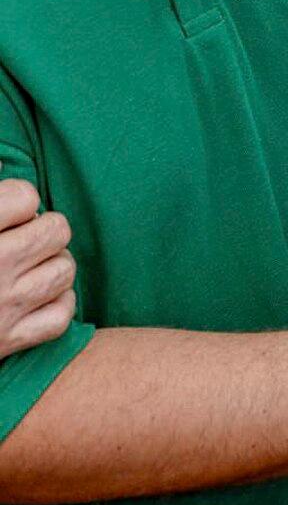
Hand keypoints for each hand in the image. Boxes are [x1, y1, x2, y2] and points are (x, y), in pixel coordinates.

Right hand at [0, 177, 75, 358]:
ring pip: (64, 269)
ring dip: (51, 265)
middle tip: (21, 238)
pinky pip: (61, 315)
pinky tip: (35, 297)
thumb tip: (3, 165)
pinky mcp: (8, 340)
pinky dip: (55, 304)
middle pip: (56, 230)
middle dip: (42, 229)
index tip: (6, 213)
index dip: (18, 200)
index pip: (26, 197)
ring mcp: (3, 306)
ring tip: (27, 267)